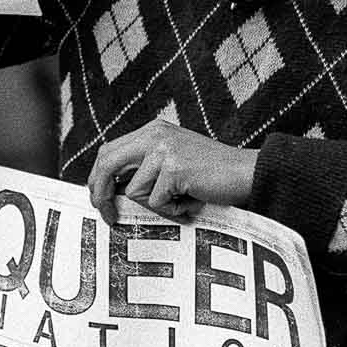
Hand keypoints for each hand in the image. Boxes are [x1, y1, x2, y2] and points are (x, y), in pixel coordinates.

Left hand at [88, 120, 258, 224]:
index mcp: (153, 131)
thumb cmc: (213, 175)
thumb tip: (112, 191)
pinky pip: (155, 202)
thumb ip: (146, 167)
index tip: (101, 201)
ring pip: (134, 190)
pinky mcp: (174, 168)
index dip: (99, 178)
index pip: (110, 151)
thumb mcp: (173, 162)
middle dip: (101, 193)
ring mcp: (164, 149)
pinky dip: (173, 210)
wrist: (248, 173)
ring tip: (183, 200)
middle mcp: (155, 134)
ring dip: (156, 206)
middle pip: (108, 162)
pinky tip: (192, 201)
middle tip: (107, 216)